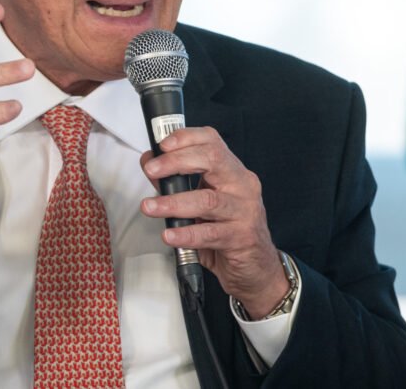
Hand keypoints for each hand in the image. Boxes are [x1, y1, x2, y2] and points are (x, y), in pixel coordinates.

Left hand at [139, 127, 288, 317]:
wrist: (256, 268)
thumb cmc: (227, 230)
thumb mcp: (202, 202)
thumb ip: (176, 182)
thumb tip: (149, 163)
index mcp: (233, 171)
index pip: (212, 141)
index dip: (186, 138)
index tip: (162, 145)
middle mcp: (242, 185)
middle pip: (212, 160)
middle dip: (176, 162)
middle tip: (152, 171)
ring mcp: (245, 211)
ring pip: (208, 200)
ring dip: (173, 202)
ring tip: (150, 207)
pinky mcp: (242, 238)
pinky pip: (210, 233)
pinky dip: (186, 234)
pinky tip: (170, 235)